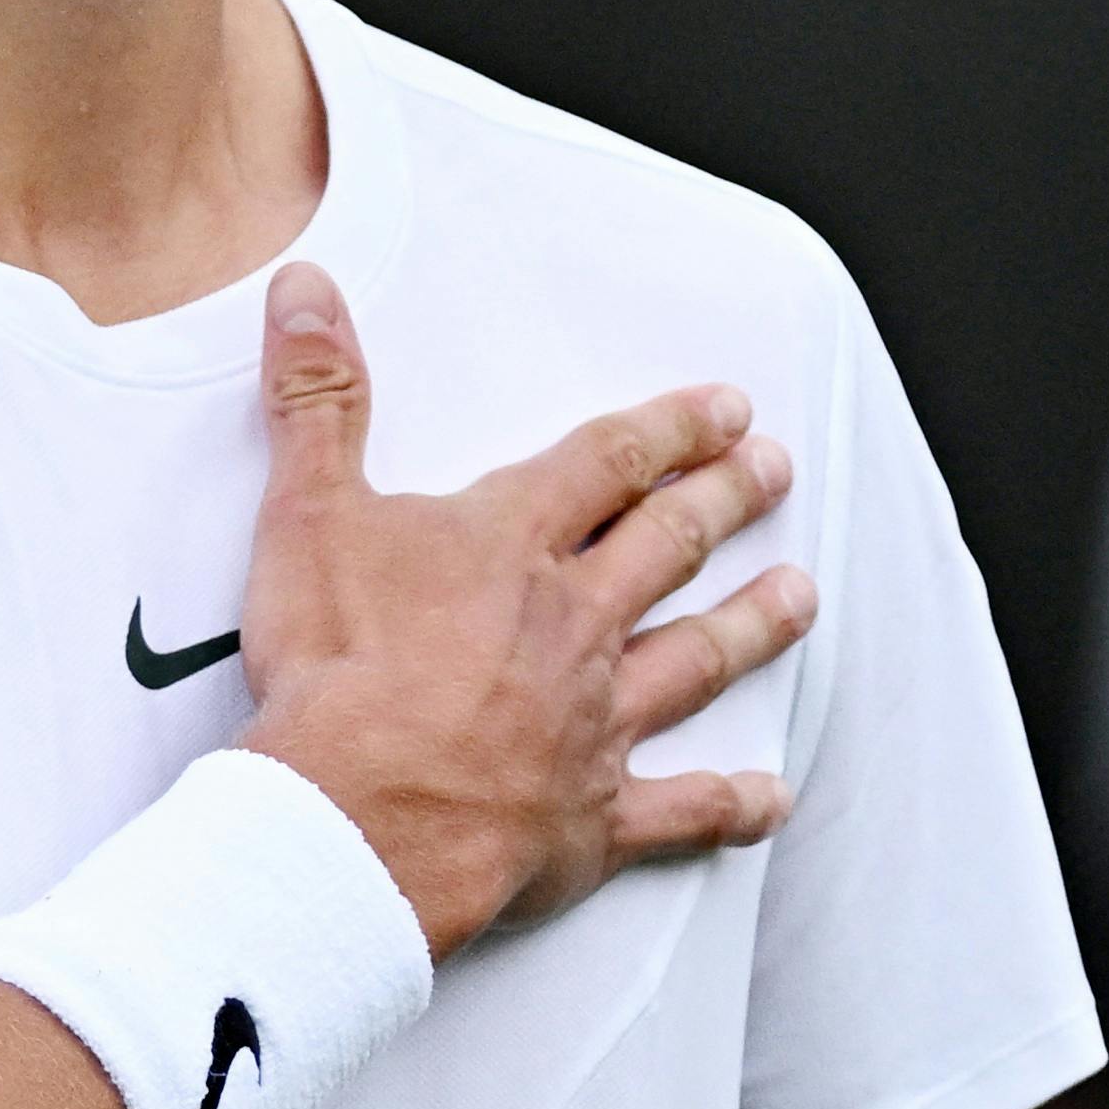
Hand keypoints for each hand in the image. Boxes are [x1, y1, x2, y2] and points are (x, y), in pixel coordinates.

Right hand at [236, 261, 817, 956]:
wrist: (353, 819)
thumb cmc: (332, 670)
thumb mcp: (307, 511)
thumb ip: (317, 399)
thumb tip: (308, 290)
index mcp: (512, 545)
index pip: (608, 463)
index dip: (670, 429)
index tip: (727, 407)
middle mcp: (572, 624)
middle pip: (667, 548)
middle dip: (726, 501)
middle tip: (775, 471)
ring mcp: (592, 721)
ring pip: (694, 660)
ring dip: (752, 625)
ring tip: (801, 595)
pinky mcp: (591, 817)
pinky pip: (681, 810)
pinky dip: (730, 805)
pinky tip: (771, 797)